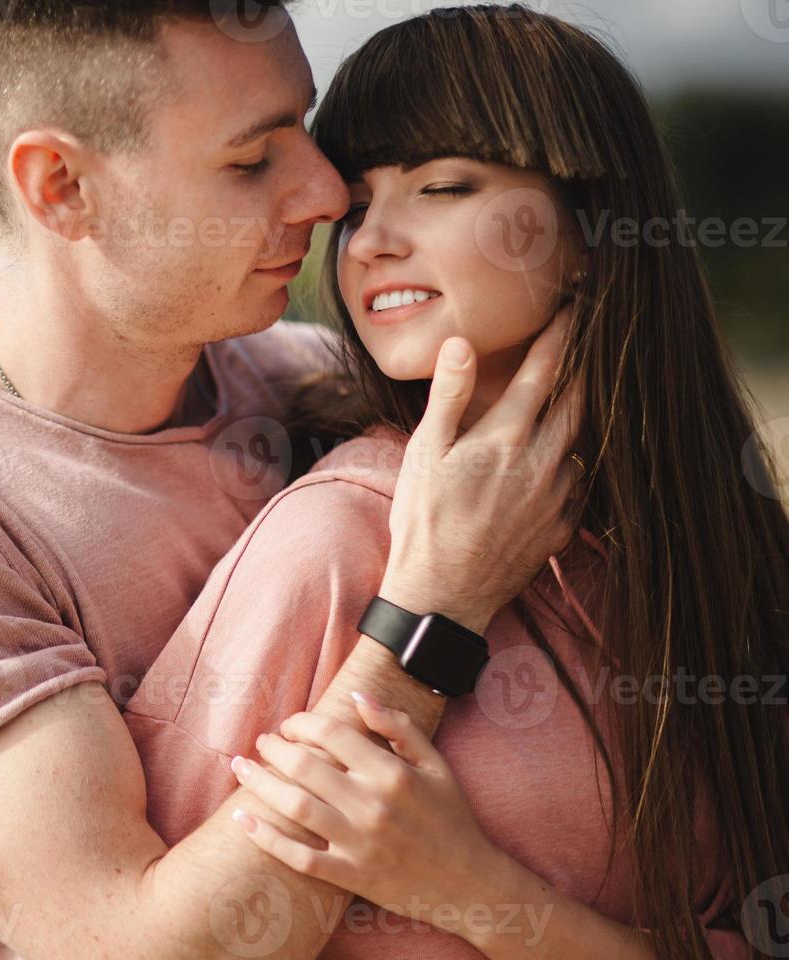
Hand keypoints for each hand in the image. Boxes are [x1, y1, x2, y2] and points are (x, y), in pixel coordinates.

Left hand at [229, 692, 504, 931]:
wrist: (470, 884)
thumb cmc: (452, 818)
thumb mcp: (435, 764)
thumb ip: (398, 726)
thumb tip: (357, 695)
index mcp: (392, 773)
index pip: (332, 734)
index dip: (302, 723)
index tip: (291, 725)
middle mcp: (372, 805)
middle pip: (305, 766)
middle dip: (274, 748)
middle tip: (261, 742)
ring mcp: (358, 843)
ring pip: (295, 806)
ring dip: (260, 783)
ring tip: (240, 767)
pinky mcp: (350, 875)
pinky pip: (299, 856)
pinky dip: (267, 838)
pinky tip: (242, 818)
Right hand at [379, 306, 584, 633]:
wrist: (442, 595)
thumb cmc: (423, 521)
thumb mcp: (424, 452)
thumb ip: (449, 396)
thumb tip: (462, 344)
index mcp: (508, 436)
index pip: (546, 370)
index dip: (563, 334)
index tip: (575, 308)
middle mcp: (544, 461)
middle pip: (581, 399)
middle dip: (586, 367)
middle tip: (591, 342)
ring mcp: (558, 496)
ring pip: (582, 442)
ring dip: (579, 418)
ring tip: (572, 401)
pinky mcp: (562, 526)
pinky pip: (578, 484)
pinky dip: (571, 465)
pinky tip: (556, 464)